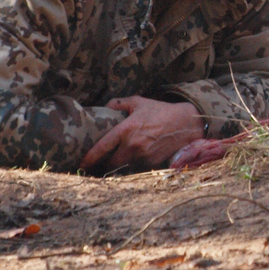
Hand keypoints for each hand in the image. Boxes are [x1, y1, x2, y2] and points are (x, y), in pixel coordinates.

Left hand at [81, 97, 203, 171]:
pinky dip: (133, 164)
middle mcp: (133, 145)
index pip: (102, 148)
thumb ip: (120, 103)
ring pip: (123, 167)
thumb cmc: (161, 111)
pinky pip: (136, 167)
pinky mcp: (151, 164)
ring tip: (115, 162)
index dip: (89, 158)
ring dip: (118, 165)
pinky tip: (135, 158)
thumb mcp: (139, 102)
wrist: (186, 124)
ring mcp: (143, 156)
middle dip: (103, 165)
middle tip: (96, 165)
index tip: (82, 163)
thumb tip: (106, 106)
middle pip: (110, 163)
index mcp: (126, 130)